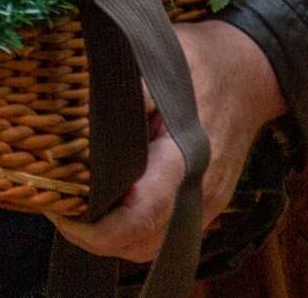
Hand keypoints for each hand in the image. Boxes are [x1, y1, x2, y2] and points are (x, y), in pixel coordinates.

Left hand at [48, 19, 284, 265]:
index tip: (59, 211)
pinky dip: (132, 231)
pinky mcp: (204, 203)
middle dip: (92, 236)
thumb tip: (81, 118)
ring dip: (111, 238)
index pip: (139, 216)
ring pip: (151, 246)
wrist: (251, 72)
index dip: (95, 228)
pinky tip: (107, 205)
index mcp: (185, 159)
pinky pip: (164, 234)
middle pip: (139, 243)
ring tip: (75, 207)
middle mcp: (198, 193)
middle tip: (56, 204)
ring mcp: (205, 204)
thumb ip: (125, 95)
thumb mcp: (159, 62)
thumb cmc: (200, 63)